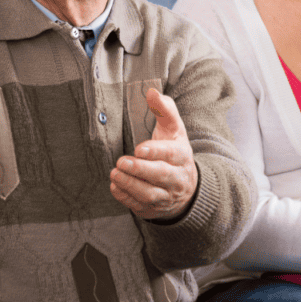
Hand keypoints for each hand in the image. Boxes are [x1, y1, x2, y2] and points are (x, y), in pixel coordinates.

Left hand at [109, 88, 197, 220]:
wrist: (186, 187)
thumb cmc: (174, 151)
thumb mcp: (173, 129)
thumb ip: (164, 109)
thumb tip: (151, 91)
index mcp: (182, 155)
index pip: (171, 154)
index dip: (156, 152)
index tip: (139, 148)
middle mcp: (177, 178)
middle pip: (161, 176)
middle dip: (140, 170)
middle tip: (121, 162)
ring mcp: (166, 196)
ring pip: (150, 194)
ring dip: (131, 185)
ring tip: (114, 174)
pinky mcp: (154, 209)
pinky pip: (140, 207)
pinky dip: (126, 198)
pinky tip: (115, 186)